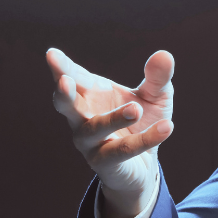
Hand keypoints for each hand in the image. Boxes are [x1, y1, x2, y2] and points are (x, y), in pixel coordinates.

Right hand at [46, 48, 174, 217]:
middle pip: (67, 105)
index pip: (74, 78)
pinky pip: (123, 149)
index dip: (62, 68)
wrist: (145, 164)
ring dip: (114, 118)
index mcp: (90, 94)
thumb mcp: (155, 98)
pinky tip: (166, 127)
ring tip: (135, 109)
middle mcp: (83, 118)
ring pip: (94, 129)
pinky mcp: (104, 162)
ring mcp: (90, 142)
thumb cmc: (142, 122)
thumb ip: (157, 78)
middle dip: (64, 93)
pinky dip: (146, 138)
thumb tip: (164, 55)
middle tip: (65, 81)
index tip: (51, 54)